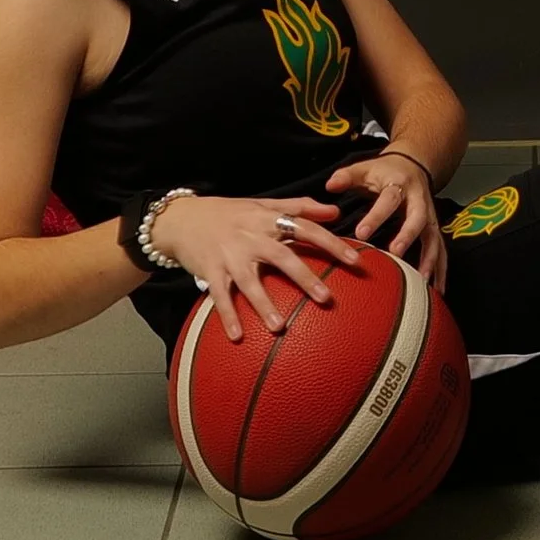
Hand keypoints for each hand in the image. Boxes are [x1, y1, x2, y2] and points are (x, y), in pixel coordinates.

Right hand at [146, 193, 358, 344]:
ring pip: (250, 281)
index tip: (355, 259)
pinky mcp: (210, 271)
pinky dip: (228, 315)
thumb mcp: (264, 203)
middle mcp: (251, 236)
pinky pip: (220, 296)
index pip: (305, 227)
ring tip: (280, 327)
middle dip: (305, 277)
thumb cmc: (230, 212)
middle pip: (282, 256)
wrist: (184, 217)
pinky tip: (238, 336)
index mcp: (268, 218)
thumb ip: (300, 206)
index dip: (331, 242)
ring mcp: (230, 255)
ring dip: (264, 304)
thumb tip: (336, 211)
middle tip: (326, 299)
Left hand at [324, 154, 446, 289]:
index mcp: (399, 184)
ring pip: (434, 236)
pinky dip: (441, 270)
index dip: (376, 216)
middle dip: (408, 235)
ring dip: (429, 258)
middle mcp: (418, 200)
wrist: (414, 165)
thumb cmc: (385, 172)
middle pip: (418, 217)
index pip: (389, 199)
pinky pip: (441, 250)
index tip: (361, 233)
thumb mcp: (365, 169)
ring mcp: (430, 215)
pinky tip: (438, 290)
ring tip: (421, 280)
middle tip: (395, 253)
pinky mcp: (434, 228)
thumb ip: (347, 176)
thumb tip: (329, 185)